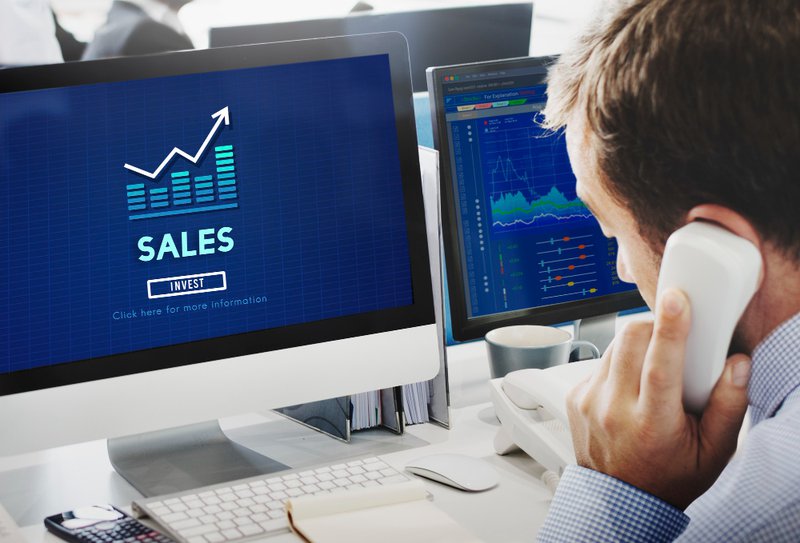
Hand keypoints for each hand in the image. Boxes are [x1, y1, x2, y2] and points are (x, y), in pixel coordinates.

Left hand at [567, 289, 750, 508]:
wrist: (620, 501)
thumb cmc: (668, 476)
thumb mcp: (712, 452)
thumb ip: (729, 406)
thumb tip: (737, 365)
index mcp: (652, 424)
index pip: (659, 365)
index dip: (670, 328)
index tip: (677, 300)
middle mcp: (614, 410)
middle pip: (629, 340)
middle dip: (654, 325)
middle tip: (671, 335)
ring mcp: (590, 402)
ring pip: (613, 346)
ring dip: (636, 345)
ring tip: (653, 369)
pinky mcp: (576, 396)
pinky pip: (600, 362)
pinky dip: (619, 363)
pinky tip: (631, 386)